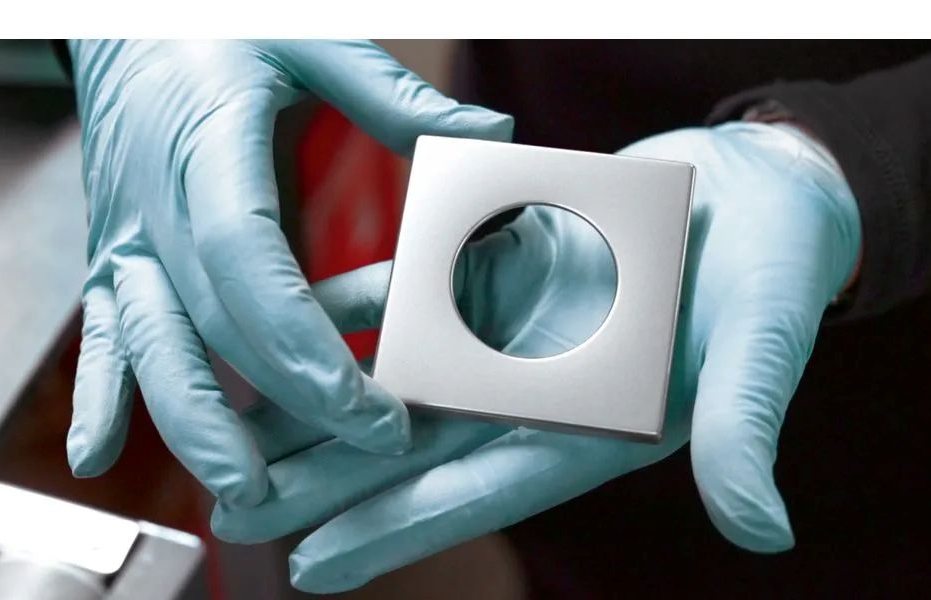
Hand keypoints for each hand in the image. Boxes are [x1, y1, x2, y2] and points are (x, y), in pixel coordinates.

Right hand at [66, 40, 513, 507]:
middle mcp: (157, 207)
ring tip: (245, 488)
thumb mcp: (310, 41)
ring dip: (190, 424)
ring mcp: (128, 239)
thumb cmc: (219, 30)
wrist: (130, 30)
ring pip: (147, 346)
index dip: (301, 342)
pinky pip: (101, 334)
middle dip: (279, 401)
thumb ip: (393, 96)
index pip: (247, 262)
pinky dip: (99, 396)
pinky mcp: (116, 259)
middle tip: (353, 453)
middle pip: (209, 324)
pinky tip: (101, 455)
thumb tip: (490, 134)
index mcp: (209, 150)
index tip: (366, 401)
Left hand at [211, 121, 861, 592]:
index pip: (483, 487)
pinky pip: (412, 291)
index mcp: (593, 422)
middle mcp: (537, 389)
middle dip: (327, 481)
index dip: (400, 527)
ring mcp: (511, 331)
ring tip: (239, 427)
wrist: (755, 189)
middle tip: (239, 511)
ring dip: (320, 398)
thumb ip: (745, 425)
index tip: (317, 563)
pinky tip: (288, 319)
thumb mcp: (764, 339)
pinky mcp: (499, 272)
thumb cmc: (771, 267)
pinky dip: (354, 306)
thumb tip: (762, 527)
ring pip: (397, 374)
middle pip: (416, 445)